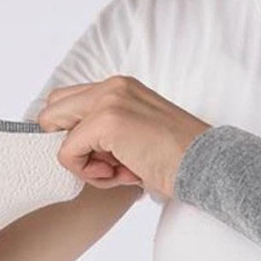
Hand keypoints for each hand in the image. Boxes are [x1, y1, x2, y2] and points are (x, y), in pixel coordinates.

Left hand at [36, 75, 211, 197]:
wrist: (208, 165)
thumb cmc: (173, 158)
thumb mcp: (133, 133)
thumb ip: (102, 130)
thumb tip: (65, 145)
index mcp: (118, 86)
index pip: (66, 101)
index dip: (68, 131)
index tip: (96, 155)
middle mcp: (111, 86)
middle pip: (52, 110)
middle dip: (67, 143)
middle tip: (102, 162)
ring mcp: (108, 100)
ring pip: (57, 133)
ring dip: (82, 162)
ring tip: (119, 170)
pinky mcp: (107, 121)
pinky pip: (68, 152)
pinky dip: (87, 172)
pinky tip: (122, 174)